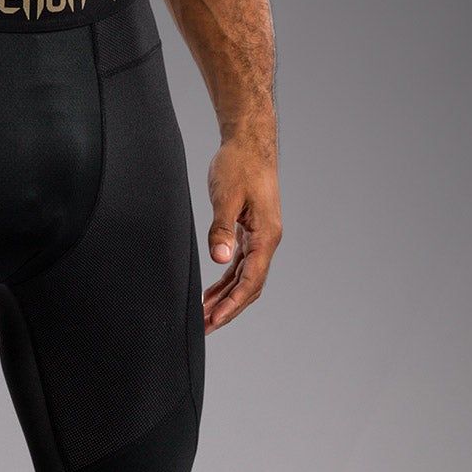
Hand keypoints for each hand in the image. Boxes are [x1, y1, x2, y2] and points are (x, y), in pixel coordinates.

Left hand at [202, 136, 281, 334]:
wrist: (249, 142)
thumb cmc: (238, 165)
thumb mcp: (226, 196)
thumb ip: (221, 229)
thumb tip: (219, 259)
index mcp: (266, 236)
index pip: (251, 280)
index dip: (232, 304)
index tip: (215, 321)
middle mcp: (267, 241)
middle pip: (250, 287)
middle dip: (228, 310)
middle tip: (205, 329)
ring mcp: (260, 238)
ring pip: (244, 280)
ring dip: (225, 300)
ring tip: (204, 318)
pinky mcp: (250, 233)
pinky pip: (239, 267)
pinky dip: (226, 283)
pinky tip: (210, 296)